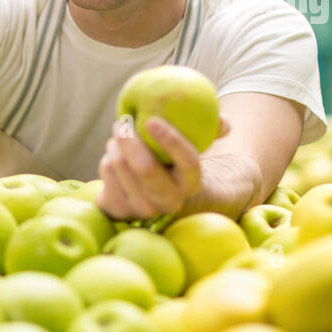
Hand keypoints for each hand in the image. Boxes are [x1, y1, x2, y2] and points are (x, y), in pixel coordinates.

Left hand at [96, 115, 230, 220]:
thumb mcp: (194, 147)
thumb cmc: (174, 160)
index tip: (152, 120)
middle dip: (130, 141)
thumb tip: (225, 123)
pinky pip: (107, 177)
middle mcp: (169, 201)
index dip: (171, 140)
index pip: (188, 162)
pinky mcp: (120, 211)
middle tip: (122, 123)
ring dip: (115, 146)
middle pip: (146, 168)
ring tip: (118, 136)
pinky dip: (107, 160)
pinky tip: (113, 155)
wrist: (152, 194)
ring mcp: (143, 209)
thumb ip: (212, 130)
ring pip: (122, 169)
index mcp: (192, 183)